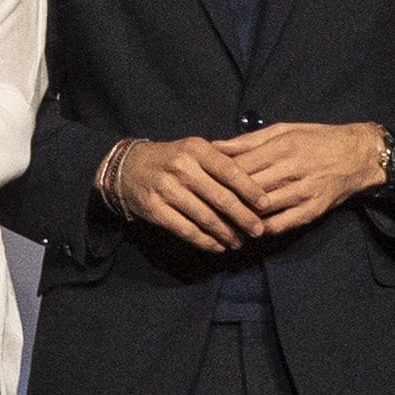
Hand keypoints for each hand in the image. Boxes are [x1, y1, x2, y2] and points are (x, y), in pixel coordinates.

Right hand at [99, 136, 262, 257]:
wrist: (128, 168)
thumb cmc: (171, 159)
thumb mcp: (194, 149)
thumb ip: (222, 158)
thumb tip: (258, 175)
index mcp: (196, 150)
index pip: (229, 170)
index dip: (250, 189)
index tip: (266, 204)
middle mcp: (181, 168)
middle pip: (220, 198)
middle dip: (243, 217)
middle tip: (259, 230)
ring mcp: (167, 189)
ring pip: (205, 217)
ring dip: (226, 233)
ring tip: (240, 242)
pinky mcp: (156, 210)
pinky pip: (186, 230)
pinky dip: (205, 241)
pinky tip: (218, 246)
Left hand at [201, 122, 387, 241]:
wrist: (358, 155)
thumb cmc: (317, 139)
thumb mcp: (284, 130)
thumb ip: (248, 141)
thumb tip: (214, 146)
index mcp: (283, 147)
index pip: (241, 166)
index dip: (218, 177)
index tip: (201, 182)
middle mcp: (292, 169)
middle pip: (248, 189)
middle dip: (224, 199)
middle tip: (202, 206)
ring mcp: (303, 192)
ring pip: (262, 209)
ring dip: (239, 217)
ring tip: (219, 222)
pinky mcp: (312, 210)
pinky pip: (280, 224)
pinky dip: (261, 229)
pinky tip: (247, 230)